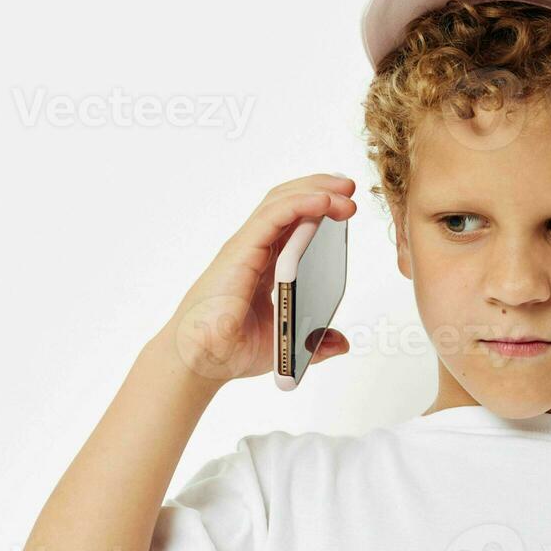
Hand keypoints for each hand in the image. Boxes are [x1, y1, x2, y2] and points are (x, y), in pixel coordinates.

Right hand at [162, 174, 357, 383]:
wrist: (200, 362)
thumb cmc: (228, 350)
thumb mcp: (287, 344)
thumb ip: (314, 340)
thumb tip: (340, 343)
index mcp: (263, 265)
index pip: (290, 223)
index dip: (316, 207)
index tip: (346, 205)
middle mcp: (254, 250)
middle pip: (287, 204)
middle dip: (320, 188)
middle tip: (350, 188)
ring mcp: (246, 248)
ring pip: (281, 202)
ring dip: (316, 190)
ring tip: (346, 190)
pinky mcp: (242, 252)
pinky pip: (274, 217)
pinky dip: (301, 203)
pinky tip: (325, 202)